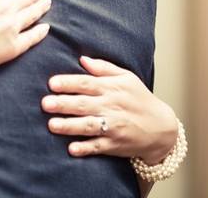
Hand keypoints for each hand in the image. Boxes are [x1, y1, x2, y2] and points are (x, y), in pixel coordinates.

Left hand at [42, 56, 178, 163]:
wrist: (163, 128)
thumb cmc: (140, 99)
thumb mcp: (127, 77)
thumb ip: (103, 67)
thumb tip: (82, 58)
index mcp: (111, 88)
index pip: (86, 83)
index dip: (69, 83)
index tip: (51, 83)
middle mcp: (111, 107)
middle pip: (84, 104)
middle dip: (64, 104)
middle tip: (45, 103)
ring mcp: (113, 127)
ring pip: (88, 126)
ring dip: (70, 126)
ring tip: (52, 125)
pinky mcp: (115, 145)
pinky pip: (98, 147)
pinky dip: (86, 148)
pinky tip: (71, 149)